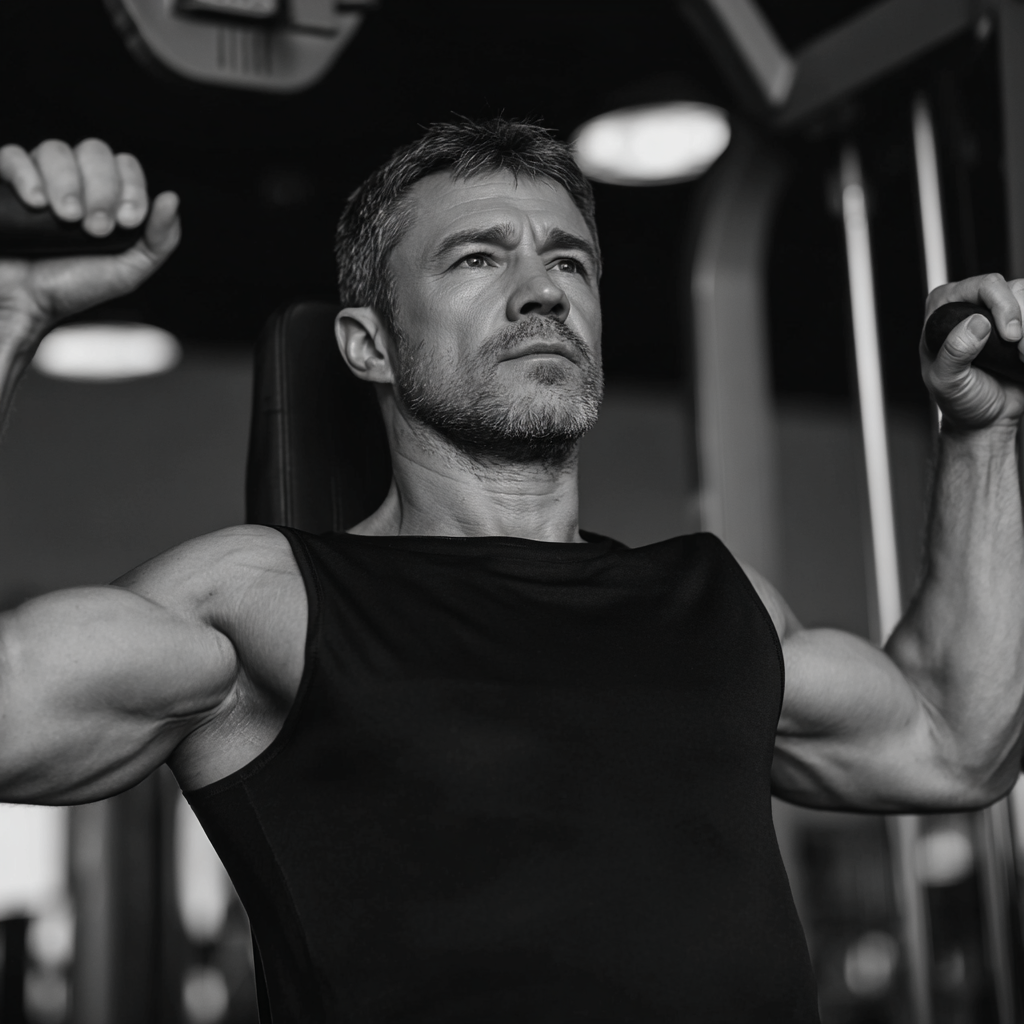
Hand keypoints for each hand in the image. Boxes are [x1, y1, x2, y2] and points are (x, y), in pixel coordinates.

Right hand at [0, 138, 180, 347]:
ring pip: (56, 149)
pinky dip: (27, 175)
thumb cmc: (76, 285)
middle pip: (94, 151)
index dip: (131, 188)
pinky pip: (12, 156)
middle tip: (95, 228)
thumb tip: (171, 198)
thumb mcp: (129, 270)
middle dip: (101, 189)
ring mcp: (38, 176)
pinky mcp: (4, 182)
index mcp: (107, 194)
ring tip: (67, 218)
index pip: (126, 165)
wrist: (28, 302)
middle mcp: (74, 179)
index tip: (126, 222)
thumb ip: (159, 240)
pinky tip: (36, 204)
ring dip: (67, 183)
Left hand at [920, 273, 1023, 431]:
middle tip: (1020, 350)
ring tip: (1023, 356)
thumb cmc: (961, 400)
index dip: (1002, 304)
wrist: (986, 419)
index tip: (1010, 336)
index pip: (982, 286)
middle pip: (1015, 288)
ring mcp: (1000, 311)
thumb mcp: (947, 383)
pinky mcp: (1022, 322)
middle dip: (1023, 318)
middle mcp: (972, 304)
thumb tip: (975, 325)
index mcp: (944, 310)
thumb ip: (954, 354)